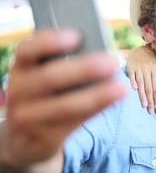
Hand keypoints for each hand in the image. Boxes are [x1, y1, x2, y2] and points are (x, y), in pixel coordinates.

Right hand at [0, 29, 126, 166]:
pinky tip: (113, 101)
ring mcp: (28, 116)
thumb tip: (100, 53)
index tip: (77, 36)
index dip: (50, 42)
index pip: (27, 50)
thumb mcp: (41, 76)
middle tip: (111, 62)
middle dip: (83, 70)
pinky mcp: (43, 137)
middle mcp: (19, 90)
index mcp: (20, 68)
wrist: (24, 137)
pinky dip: (96, 110)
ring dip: (96, 96)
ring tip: (120, 87)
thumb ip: (61, 64)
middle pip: (49, 77)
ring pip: (64, 106)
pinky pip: (73, 123)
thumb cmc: (42, 94)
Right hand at [127, 45, 155, 113]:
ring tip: (144, 105)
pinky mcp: (130, 66)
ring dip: (142, 95)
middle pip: (149, 87)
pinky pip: (132, 75)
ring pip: (141, 83)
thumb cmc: (150, 61)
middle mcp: (148, 69)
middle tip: (150, 111)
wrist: (139, 49)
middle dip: (150, 100)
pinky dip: (133, 82)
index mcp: (155, 70)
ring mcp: (139, 68)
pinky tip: (134, 90)